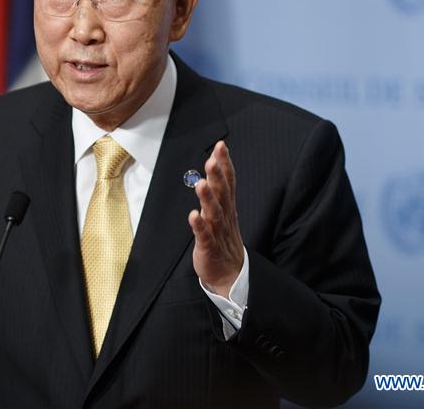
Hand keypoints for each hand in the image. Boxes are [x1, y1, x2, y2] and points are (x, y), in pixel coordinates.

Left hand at [188, 140, 244, 297]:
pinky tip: (193, 215)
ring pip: (214, 213)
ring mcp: (218, 232)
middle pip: (222, 193)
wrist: (230, 275)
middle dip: (218, 176)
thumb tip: (212, 168)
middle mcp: (224, 217)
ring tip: (202, 184)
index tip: (220, 147)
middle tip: (213, 159)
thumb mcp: (222, 213)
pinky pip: (204, 235)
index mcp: (227, 208)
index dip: (225, 164)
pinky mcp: (209, 247)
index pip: (228, 182)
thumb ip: (217, 192)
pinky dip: (199, 226)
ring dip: (208, 198)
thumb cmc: (223, 241)